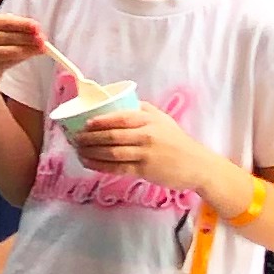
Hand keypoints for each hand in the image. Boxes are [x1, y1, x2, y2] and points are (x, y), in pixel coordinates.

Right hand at [0, 12, 46, 91]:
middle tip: (43, 39)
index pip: (5, 21)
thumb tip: (39, 33)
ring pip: (8, 49)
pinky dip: (21, 57)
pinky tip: (30, 55)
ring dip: (27, 48)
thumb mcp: (0, 36)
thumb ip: (17, 33)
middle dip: (27, 37)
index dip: (22, 23)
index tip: (37, 26)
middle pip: (7, 35)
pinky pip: (6, 61)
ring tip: (41, 48)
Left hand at [66, 97, 213, 194]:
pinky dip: (100, 166)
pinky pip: (117, 168)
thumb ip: (141, 110)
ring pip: (112, 153)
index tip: (85, 123)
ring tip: (78, 151)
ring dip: (91, 152)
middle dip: (89, 138)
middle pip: (112, 136)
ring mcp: (146, 154)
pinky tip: (89, 164)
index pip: (120, 117)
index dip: (100, 121)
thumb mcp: (162, 119)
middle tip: (75, 139)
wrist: (198, 165)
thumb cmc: (177, 141)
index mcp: (149, 120)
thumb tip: (116, 102)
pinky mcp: (145, 171)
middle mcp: (147, 135)